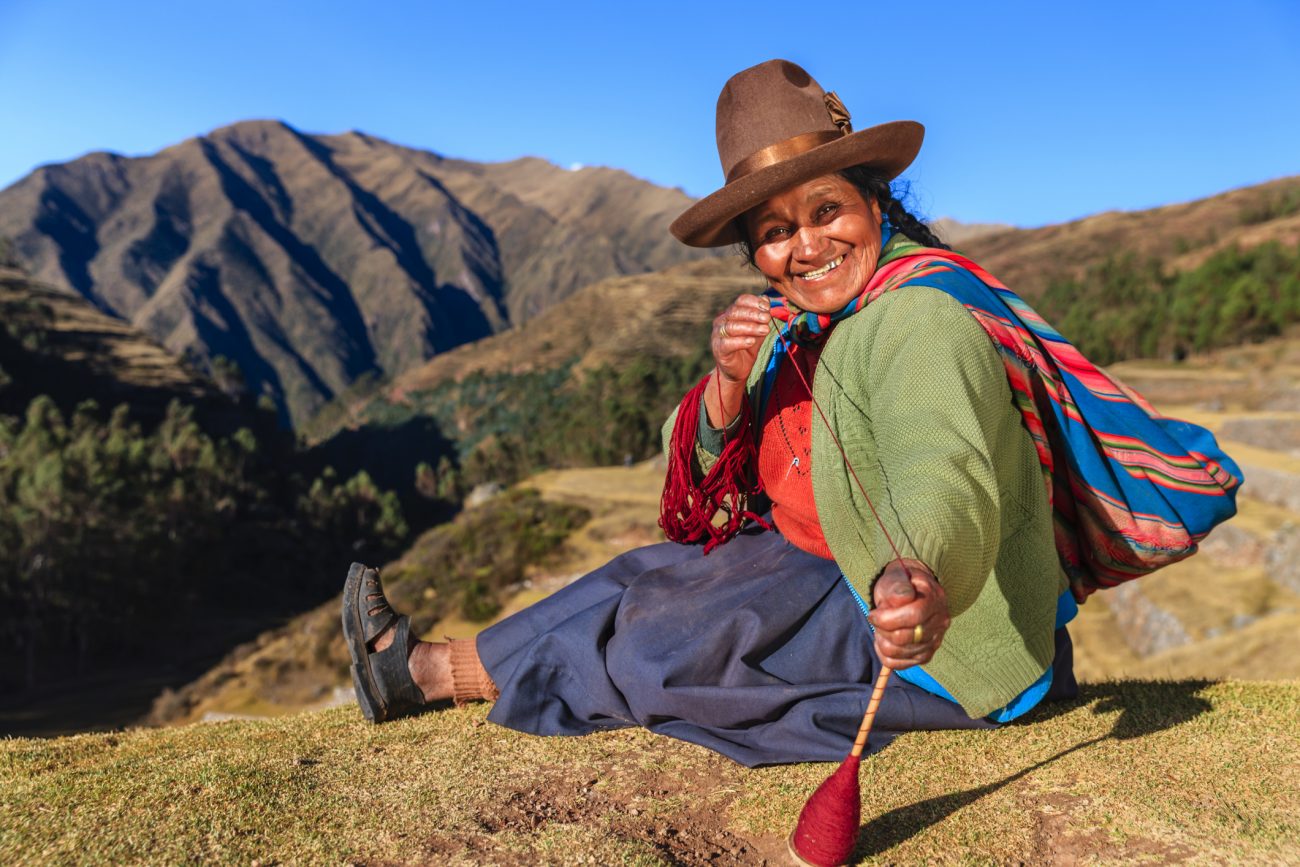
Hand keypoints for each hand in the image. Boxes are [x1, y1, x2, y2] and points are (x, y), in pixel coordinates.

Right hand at [705, 294, 770, 426]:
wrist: (738, 370)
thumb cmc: (747, 348)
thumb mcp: (758, 331)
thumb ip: (762, 318)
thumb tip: (767, 300)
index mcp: (731, 313)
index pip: (740, 301)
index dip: (754, 302)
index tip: (767, 307)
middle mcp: (721, 321)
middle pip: (735, 311)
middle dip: (753, 314)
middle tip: (767, 318)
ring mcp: (717, 335)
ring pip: (731, 326)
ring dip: (750, 327)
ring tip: (764, 330)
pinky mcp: (718, 349)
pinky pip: (727, 343)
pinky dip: (740, 341)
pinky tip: (751, 342)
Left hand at [867, 558, 949, 669]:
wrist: (910, 590)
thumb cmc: (900, 582)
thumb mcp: (897, 576)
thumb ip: (899, 586)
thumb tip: (902, 599)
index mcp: (935, 600)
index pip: (913, 616)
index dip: (888, 619)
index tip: (872, 615)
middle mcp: (940, 623)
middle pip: (905, 637)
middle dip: (882, 629)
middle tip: (876, 619)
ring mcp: (934, 641)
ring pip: (900, 653)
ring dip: (882, 641)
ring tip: (881, 628)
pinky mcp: (925, 655)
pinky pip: (899, 665)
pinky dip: (885, 655)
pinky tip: (883, 640)